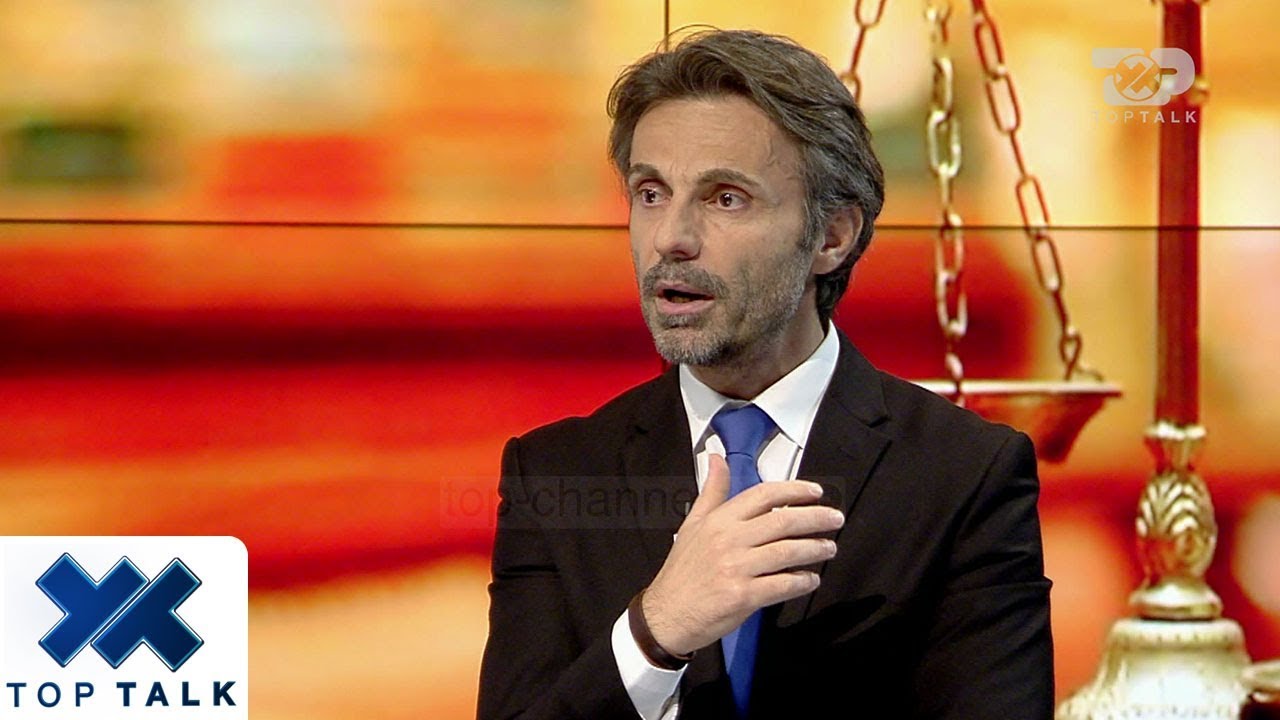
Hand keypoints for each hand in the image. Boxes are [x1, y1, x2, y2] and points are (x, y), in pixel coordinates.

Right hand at [640, 454, 844, 656]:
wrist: (666, 615)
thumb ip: (712, 492)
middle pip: (782, 520)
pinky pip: (782, 585)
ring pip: (787, 551)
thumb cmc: (682, 571)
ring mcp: (736, 568)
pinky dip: (802, 581)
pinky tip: (811, 579)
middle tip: (835, 519)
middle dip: (815, 518)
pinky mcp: (742, 596)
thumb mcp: (693, 524)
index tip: (816, 492)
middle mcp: (729, 540)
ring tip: (829, 548)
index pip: (764, 495)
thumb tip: (717, 460)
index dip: (795, 490)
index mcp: (719, 520)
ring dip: (815, 549)